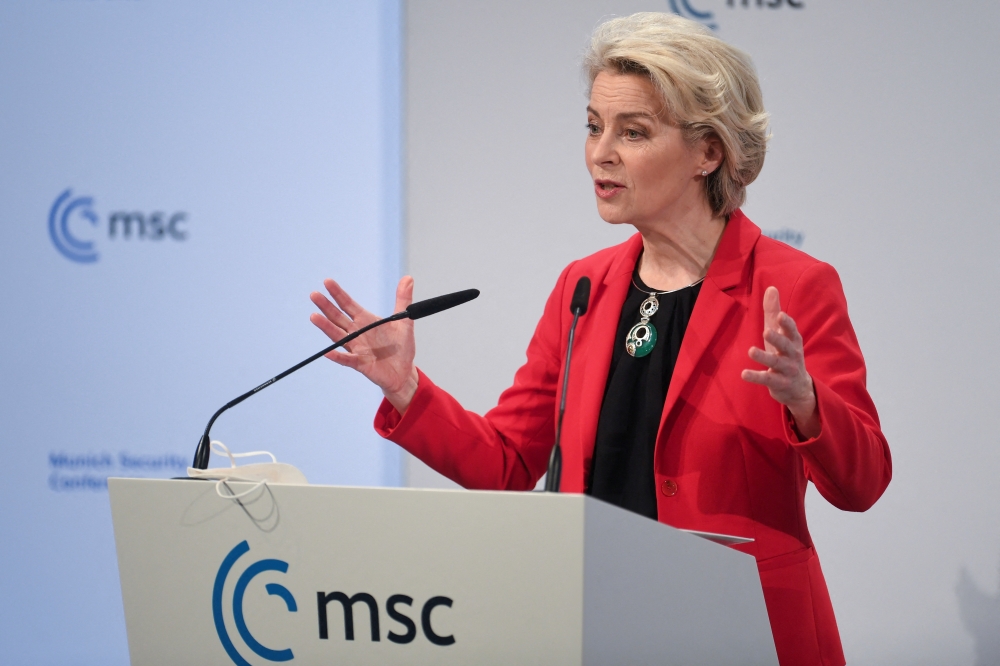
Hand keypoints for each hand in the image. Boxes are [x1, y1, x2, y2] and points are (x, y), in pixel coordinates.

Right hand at [310, 276, 418, 413]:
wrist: (404, 372)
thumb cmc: (401, 347)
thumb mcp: (404, 321)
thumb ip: (403, 300)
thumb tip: (408, 278)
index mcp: (366, 321)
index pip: (348, 305)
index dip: (338, 294)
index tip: (327, 281)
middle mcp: (358, 333)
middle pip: (338, 318)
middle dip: (326, 306)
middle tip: (314, 295)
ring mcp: (357, 349)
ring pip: (338, 336)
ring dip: (326, 327)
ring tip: (314, 316)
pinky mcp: (360, 364)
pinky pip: (347, 360)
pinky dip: (337, 357)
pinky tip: (328, 352)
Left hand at [740, 286, 819, 438]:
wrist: (799, 388)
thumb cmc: (786, 354)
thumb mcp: (780, 333)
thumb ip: (773, 312)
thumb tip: (771, 288)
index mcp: (793, 341)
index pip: (792, 331)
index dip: (787, 324)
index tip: (780, 315)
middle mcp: (792, 355)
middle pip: (786, 346)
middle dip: (778, 339)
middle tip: (767, 332)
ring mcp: (787, 370)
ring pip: (776, 363)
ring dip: (764, 357)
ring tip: (751, 351)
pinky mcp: (778, 383)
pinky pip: (767, 379)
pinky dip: (756, 377)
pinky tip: (744, 373)